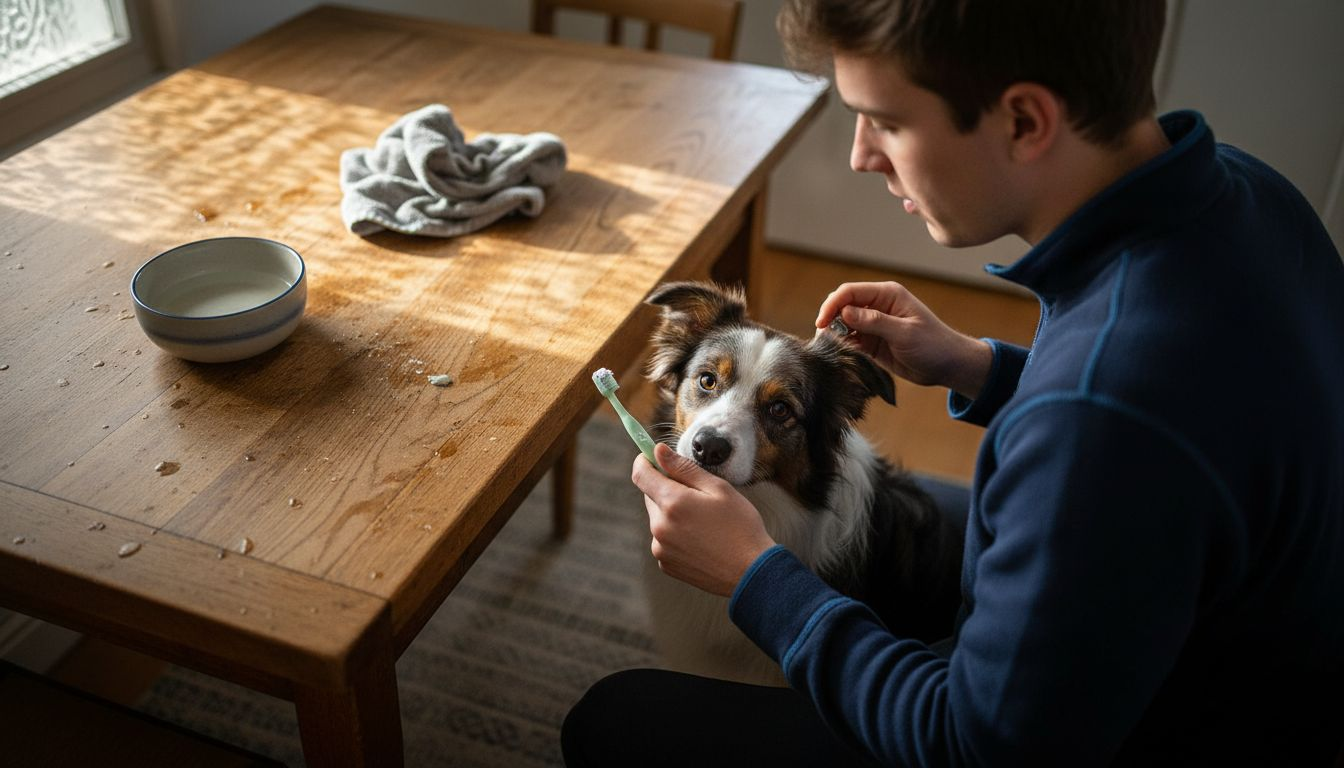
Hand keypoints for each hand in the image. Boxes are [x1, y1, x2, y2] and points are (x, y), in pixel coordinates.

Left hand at [632, 443, 776, 596]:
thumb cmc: (740, 526)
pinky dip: (675, 534)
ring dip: (672, 513)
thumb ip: (684, 468)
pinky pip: (663, 540)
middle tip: (697, 495)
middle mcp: (659, 527)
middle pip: (650, 496)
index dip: (644, 461)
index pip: (641, 475)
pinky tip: (700, 539)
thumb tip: (658, 451)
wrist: (751, 572)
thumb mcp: (718, 488)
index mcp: (672, 503)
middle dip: (667, 489)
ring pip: (658, 519)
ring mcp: (661, 548)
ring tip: (703, 522)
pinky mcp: (666, 564)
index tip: (652, 457)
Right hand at [815, 281, 992, 398]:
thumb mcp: (904, 333)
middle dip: (830, 320)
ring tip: (831, 349)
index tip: (821, 323)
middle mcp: (878, 306)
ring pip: (843, 325)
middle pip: (842, 306)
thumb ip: (875, 322)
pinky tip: (842, 355)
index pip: (850, 292)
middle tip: (824, 339)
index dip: (832, 305)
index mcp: (887, 295)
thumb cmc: (933, 344)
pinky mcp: (872, 342)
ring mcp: (874, 324)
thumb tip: (845, 313)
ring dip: (835, 335)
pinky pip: (851, 341)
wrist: (948, 365)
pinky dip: (843, 347)